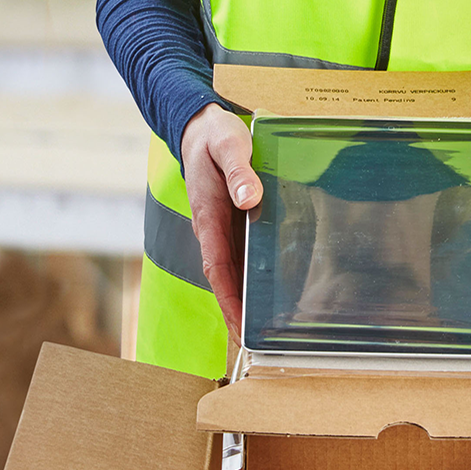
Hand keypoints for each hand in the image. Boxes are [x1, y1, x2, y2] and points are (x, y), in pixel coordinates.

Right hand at [180, 103, 262, 339]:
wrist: (202, 127)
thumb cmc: (216, 137)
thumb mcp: (229, 144)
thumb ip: (239, 170)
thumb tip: (249, 199)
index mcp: (208, 216)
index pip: (217, 267)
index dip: (228, 298)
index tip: (239, 325)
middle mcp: (213, 229)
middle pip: (224, 278)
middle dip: (237, 311)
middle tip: (256, 342)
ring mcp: (222, 229)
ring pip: (233, 270)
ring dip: (244, 299)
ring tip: (265, 328)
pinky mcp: (232, 224)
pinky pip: (241, 255)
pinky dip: (251, 277)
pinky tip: (268, 292)